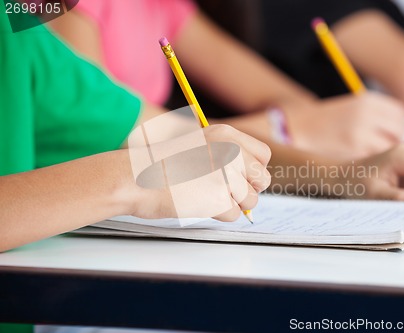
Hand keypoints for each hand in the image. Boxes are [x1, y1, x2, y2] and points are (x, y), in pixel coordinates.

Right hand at [130, 124, 271, 220]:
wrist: (135, 177)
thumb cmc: (161, 164)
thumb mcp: (199, 144)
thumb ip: (228, 154)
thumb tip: (252, 178)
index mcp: (227, 135)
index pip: (264, 155)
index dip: (255, 170)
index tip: (243, 177)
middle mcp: (231, 152)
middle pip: (262, 180)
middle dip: (248, 191)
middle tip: (224, 191)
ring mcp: (226, 175)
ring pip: (251, 200)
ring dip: (233, 204)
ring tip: (207, 196)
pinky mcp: (218, 198)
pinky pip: (234, 215)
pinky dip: (219, 215)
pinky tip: (200, 203)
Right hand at [285, 92, 403, 159]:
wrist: (296, 129)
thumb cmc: (324, 121)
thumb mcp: (352, 107)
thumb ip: (376, 114)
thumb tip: (399, 129)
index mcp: (367, 101)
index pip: (400, 114)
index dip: (396, 126)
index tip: (388, 133)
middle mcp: (366, 114)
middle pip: (398, 131)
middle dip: (392, 140)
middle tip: (380, 147)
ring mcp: (360, 134)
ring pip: (389, 147)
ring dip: (384, 153)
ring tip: (370, 155)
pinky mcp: (354, 152)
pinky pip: (375, 159)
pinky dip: (372, 161)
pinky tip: (360, 160)